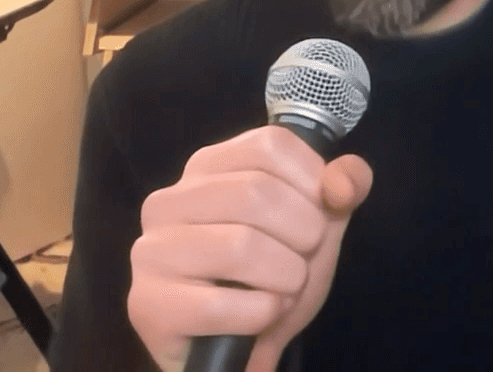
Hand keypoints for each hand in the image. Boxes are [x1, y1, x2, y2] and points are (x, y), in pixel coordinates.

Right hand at [127, 125, 373, 371]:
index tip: (318, 214)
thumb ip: (341, 189)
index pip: (271, 145)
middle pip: (256, 192)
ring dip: (285, 277)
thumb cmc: (271, 274)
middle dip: (303, 234)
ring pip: (241, 246)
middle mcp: (169, 200)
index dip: (312, 182)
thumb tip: (344, 184)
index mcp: (208, 166)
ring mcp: (152, 252)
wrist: (240, 347)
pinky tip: (260, 315)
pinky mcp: (148, 304)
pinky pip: (222, 304)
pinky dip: (261, 313)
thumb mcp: (315, 222)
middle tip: (303, 259)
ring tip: (283, 289)